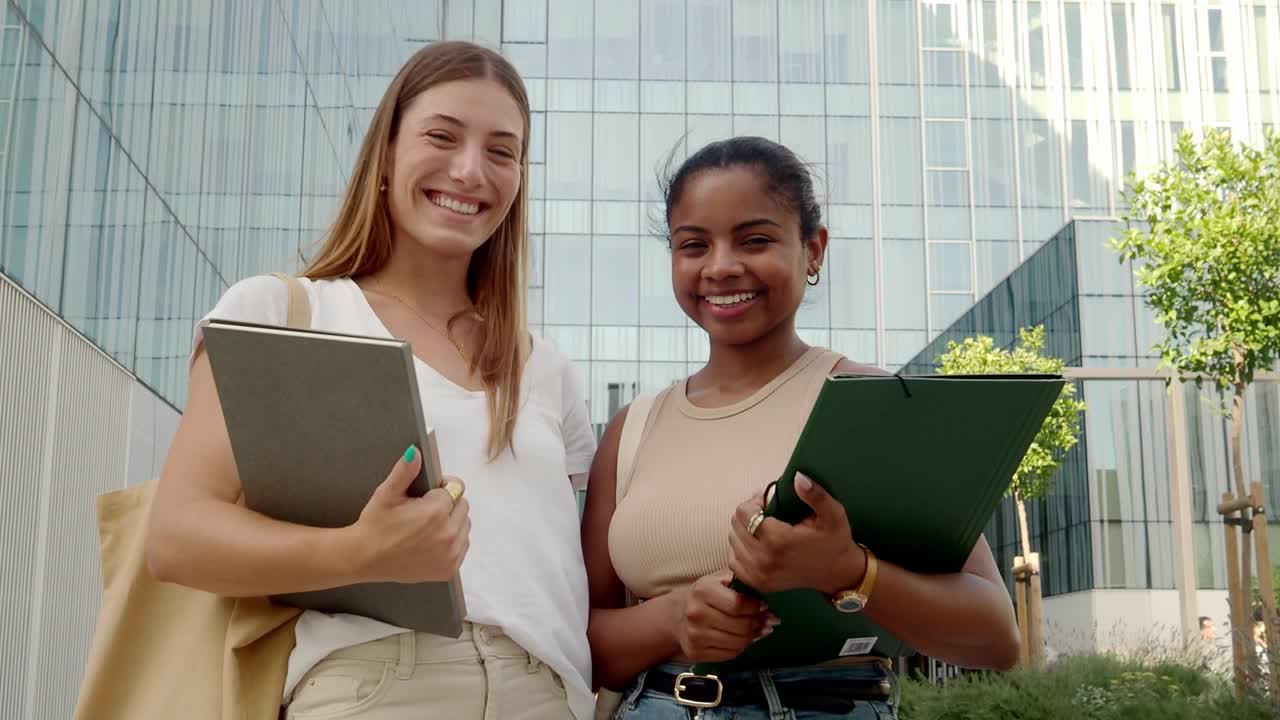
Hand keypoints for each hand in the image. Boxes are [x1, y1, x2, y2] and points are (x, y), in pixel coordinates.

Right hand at [349, 445, 470, 583]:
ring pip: (464, 526)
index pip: (455, 487)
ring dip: (451, 523)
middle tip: (423, 512)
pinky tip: (431, 541)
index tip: (425, 495)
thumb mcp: (386, 494)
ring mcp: (451, 554)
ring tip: (426, 527)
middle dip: (446, 505)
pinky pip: (462, 546)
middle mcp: (448, 534)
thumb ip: (404, 471)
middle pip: (462, 506)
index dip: (439, 489)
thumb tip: (415, 452)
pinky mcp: (449, 569)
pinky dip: (452, 542)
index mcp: (436, 512)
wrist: (364, 558)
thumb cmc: (375, 525)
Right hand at [669, 570, 776, 662]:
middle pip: (740, 626)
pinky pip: (730, 654)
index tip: (764, 606)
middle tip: (768, 620)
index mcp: (703, 591)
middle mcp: (695, 613)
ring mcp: (694, 635)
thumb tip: (766, 596)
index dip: (756, 607)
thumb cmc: (705, 595)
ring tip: (760, 629)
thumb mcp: (719, 579)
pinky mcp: (695, 652)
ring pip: (738, 642)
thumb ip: (740, 582)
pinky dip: (742, 647)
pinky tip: (745, 639)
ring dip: (753, 637)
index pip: (738, 604)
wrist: (678, 615)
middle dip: (759, 623)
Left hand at [728, 472, 865, 594]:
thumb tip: (798, 477)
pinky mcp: (758, 584)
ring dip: (743, 530)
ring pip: (733, 541)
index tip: (767, 500)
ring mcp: (759, 575)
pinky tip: (754, 543)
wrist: (838, 574)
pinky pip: (733, 561)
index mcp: (778, 540)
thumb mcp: (832, 514)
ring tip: (762, 526)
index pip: (744, 512)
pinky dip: (739, 549)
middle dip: (748, 513)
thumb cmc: (834, 541)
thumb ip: (815, 495)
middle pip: (736, 525)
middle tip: (765, 511)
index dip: (753, 501)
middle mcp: (764, 560)